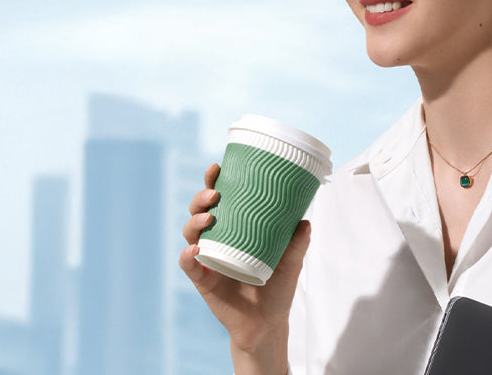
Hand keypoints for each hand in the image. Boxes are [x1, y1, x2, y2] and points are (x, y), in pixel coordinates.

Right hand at [178, 162, 310, 374]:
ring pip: (190, 233)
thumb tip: (304, 220)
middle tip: (215, 195)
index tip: (217, 168)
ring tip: (208, 219)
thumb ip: (297, 243)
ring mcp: (206, 259)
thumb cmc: (277, 289)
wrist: (267, 324)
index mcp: (233, 229)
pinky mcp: (202, 280)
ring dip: (194, 222)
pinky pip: (188, 264)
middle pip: (198, 212)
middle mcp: (216, 240)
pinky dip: (187, 256)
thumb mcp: (291, 263)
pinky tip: (194, 250)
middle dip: (201, 198)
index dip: (213, 183)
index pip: (219, 201)